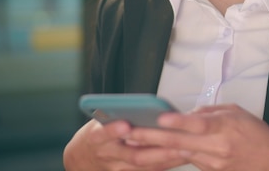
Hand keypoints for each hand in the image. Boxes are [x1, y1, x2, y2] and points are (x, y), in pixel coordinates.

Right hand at [63, 118, 188, 170]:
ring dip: (167, 157)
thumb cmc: (98, 133)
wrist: (82, 160)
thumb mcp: (98, 119)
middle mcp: (108, 155)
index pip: (103, 133)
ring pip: (145, 166)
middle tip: (174, 139)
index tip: (125, 123)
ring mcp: (119, 169)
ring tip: (187, 148)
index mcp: (96, 137)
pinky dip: (168, 164)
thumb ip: (116, 113)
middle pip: (132, 154)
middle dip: (155, 148)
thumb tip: (143, 105)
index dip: (113, 130)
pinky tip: (184, 156)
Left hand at [127, 104, 268, 170]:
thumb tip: (186, 113)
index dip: (179, 121)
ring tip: (132, 146)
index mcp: (225, 127)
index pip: (199, 124)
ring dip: (153, 151)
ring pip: (178, 155)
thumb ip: (209, 112)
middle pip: (181, 142)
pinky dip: (167, 158)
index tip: (161, 118)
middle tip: (131, 134)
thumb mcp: (236, 112)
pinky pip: (185, 161)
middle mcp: (217, 146)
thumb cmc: (256, 133)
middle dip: (153, 138)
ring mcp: (212, 162)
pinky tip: (150, 155)